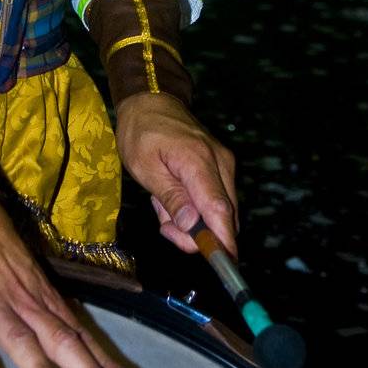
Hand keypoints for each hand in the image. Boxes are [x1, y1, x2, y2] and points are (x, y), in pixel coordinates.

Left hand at [115, 93, 237, 256]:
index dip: (223, 243)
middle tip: (163, 223)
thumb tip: (191, 228)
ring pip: (220, 211)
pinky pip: (215, 198)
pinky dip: (196, 206)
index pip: (219, 211)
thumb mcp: (145, 167)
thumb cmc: (141, 132)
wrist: (151, 100)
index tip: (222, 267)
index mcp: (199, 162)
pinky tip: (173, 193)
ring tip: (162, 200)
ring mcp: (225, 164)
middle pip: (224, 217)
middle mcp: (221, 163)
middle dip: (196, 233)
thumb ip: (170, 198)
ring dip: (192, 219)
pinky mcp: (222, 166)